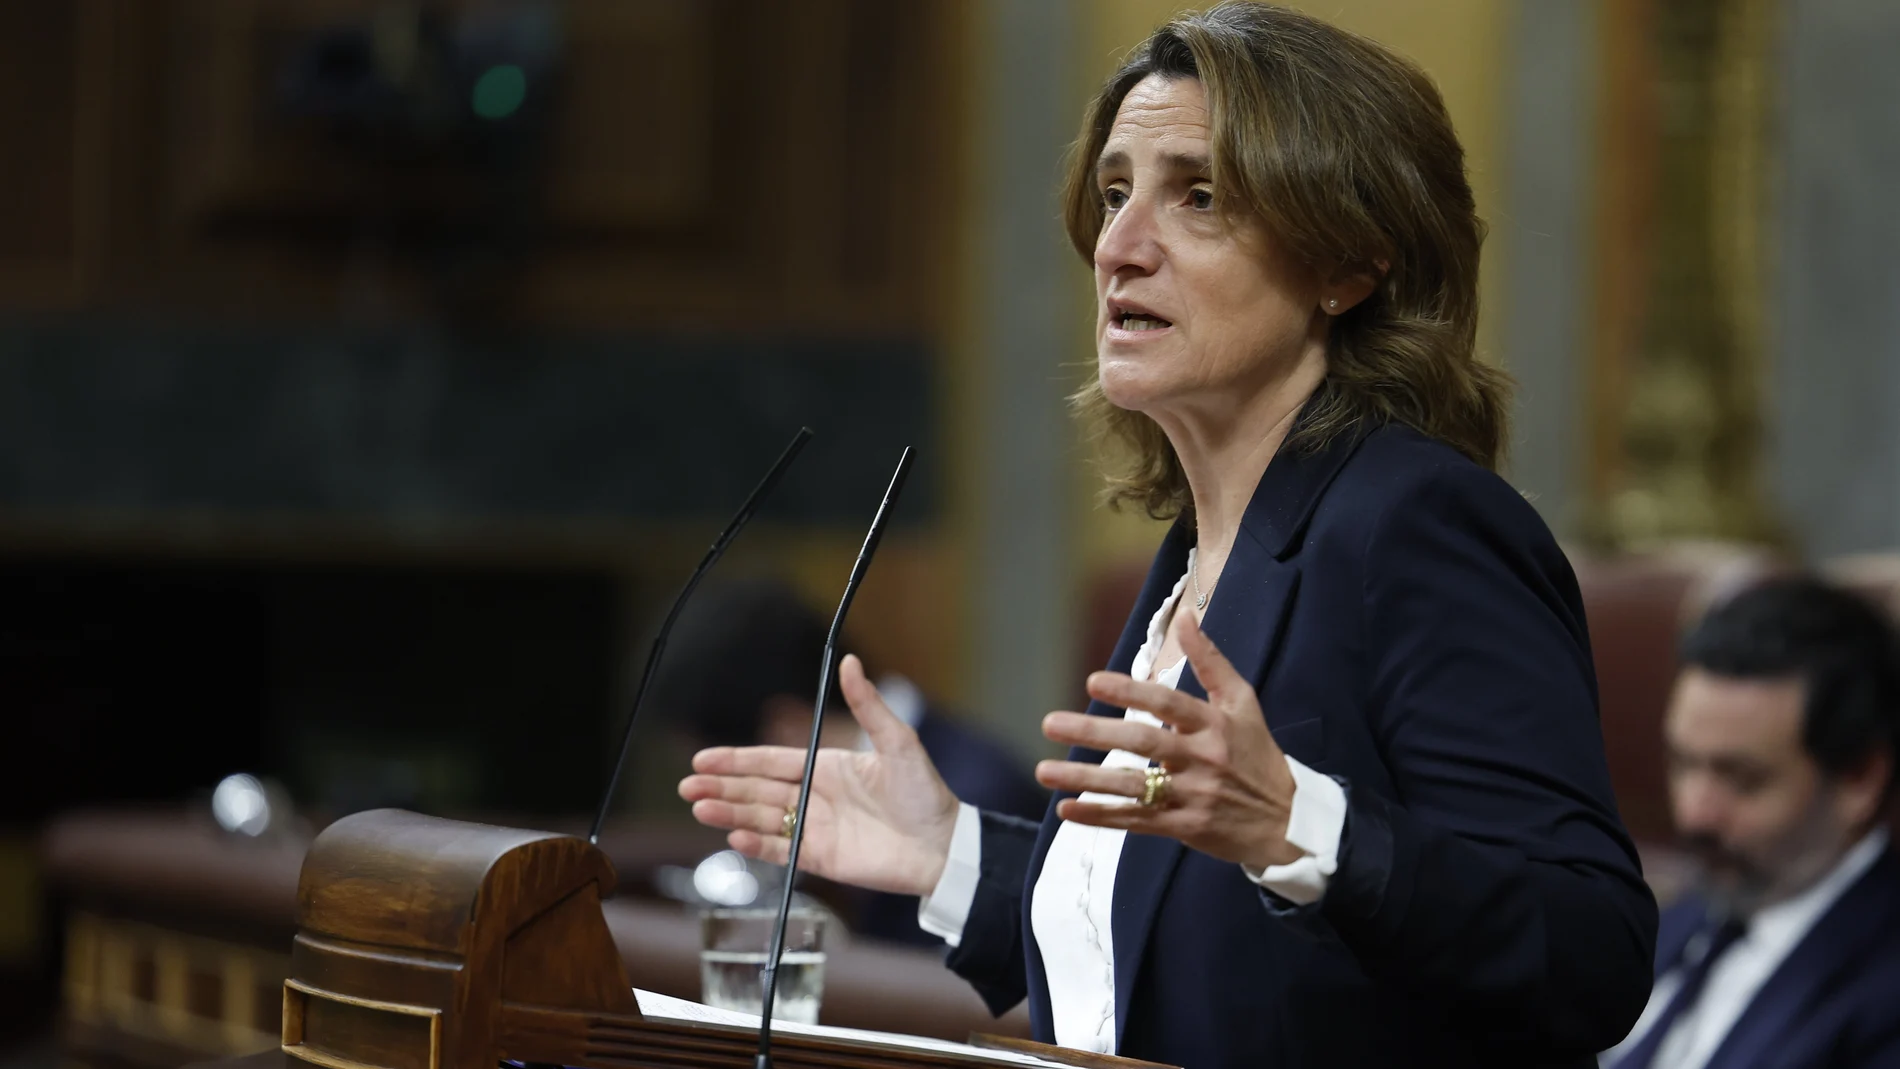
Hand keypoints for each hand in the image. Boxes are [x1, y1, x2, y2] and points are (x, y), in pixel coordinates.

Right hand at [677, 654, 961, 896]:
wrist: (944, 846)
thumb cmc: (925, 793)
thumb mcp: (898, 743)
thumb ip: (868, 706)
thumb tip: (850, 662)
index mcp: (826, 767)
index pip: (770, 761)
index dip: (736, 760)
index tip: (703, 758)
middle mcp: (814, 797)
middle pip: (757, 790)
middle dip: (722, 787)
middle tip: (687, 787)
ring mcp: (815, 829)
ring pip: (761, 819)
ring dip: (730, 814)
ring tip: (700, 809)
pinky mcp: (821, 859)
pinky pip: (781, 850)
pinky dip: (757, 845)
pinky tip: (735, 837)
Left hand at [1036, 612, 1302, 870]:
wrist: (1287, 820)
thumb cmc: (1257, 754)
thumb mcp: (1242, 702)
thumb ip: (1211, 661)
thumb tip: (1186, 617)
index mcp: (1214, 725)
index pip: (1168, 704)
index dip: (1131, 692)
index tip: (1092, 681)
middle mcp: (1202, 759)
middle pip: (1142, 744)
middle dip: (1094, 733)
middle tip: (1049, 723)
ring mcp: (1192, 796)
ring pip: (1132, 786)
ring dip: (1086, 780)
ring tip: (1044, 771)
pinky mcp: (1184, 827)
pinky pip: (1136, 821)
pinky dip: (1101, 816)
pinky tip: (1066, 810)